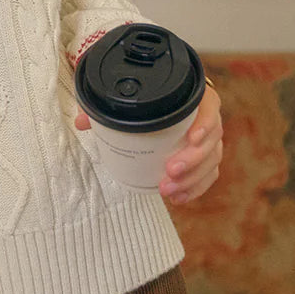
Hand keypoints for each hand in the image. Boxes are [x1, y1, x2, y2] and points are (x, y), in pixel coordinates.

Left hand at [74, 84, 223, 205]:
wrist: (161, 103)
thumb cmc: (148, 99)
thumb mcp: (126, 98)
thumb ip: (105, 106)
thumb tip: (82, 122)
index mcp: (193, 96)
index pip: (210, 106)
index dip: (205, 122)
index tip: (192, 137)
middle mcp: (205, 118)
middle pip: (212, 139)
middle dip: (193, 159)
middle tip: (170, 170)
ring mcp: (208, 140)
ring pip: (212, 161)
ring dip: (193, 178)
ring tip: (168, 189)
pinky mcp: (206, 159)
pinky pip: (208, 175)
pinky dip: (195, 188)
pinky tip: (178, 197)